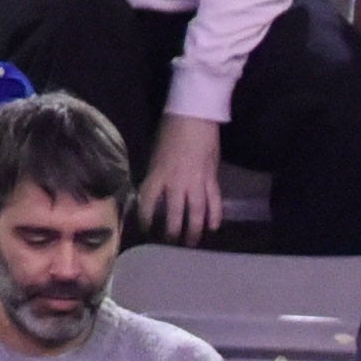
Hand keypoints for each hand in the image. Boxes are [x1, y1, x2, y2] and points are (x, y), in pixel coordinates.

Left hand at [132, 113, 229, 242]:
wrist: (194, 117)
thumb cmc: (171, 130)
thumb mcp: (156, 154)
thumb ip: (157, 174)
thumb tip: (157, 191)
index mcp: (158, 174)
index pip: (148, 202)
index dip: (146, 218)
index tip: (146, 228)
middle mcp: (177, 182)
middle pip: (174, 214)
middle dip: (172, 232)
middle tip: (172, 244)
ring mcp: (197, 182)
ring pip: (196, 213)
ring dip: (194, 230)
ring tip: (192, 243)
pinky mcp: (212, 179)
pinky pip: (214, 202)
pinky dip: (215, 215)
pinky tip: (213, 227)